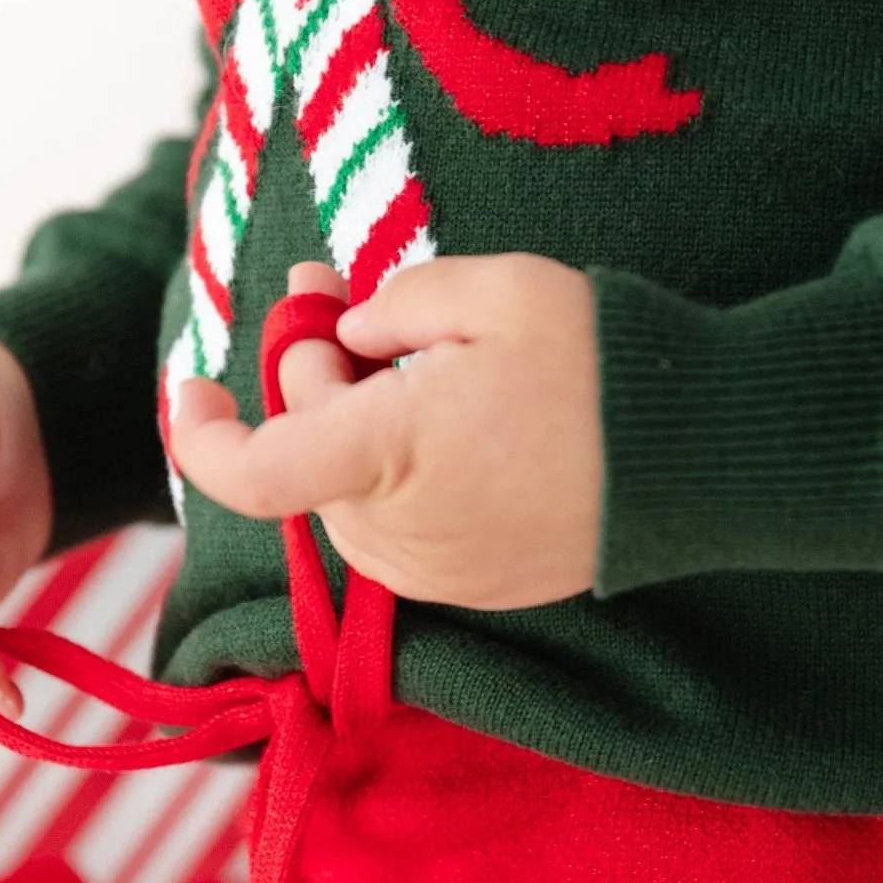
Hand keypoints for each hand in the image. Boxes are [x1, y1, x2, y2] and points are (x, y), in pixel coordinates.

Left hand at [168, 256, 601, 611]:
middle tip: (332, 293)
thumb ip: (392, 306)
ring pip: (347, 496)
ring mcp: (433, 574)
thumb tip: (343, 337)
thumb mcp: (492, 291)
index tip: (188, 389)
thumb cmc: (598, 366)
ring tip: (409, 357)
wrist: (694, 463)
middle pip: (306, 460)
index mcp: (388, 457)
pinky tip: (447, 419)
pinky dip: (396, 474)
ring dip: (354, 428)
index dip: (203, 435)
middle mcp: (397, 534)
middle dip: (309, 379)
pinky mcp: (466, 590)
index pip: (256, 472)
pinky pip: (397, 527)